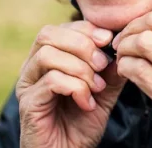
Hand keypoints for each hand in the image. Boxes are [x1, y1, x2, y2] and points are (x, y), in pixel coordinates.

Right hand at [15, 21, 126, 147]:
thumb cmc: (82, 123)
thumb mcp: (104, 92)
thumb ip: (112, 69)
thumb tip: (125, 46)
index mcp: (49, 59)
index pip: (62, 28)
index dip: (86, 29)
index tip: (109, 41)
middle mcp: (32, 68)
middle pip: (48, 34)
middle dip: (82, 45)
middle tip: (102, 65)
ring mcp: (27, 84)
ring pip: (48, 55)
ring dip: (80, 68)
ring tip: (96, 87)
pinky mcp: (28, 103)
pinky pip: (51, 80)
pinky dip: (76, 88)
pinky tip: (87, 103)